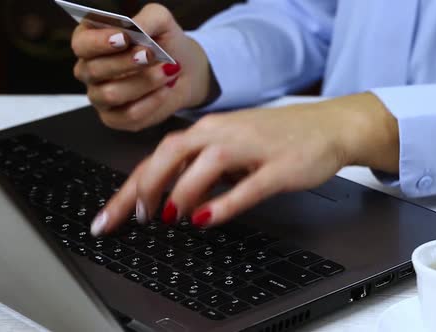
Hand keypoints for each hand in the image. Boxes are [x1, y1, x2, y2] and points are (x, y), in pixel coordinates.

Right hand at [71, 4, 210, 131]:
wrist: (184, 70)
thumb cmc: (164, 42)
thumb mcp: (159, 21)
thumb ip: (146, 19)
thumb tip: (135, 29)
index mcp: (91, 41)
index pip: (82, 44)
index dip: (100, 42)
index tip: (124, 37)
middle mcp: (89, 69)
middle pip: (95, 70)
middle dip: (126, 62)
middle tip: (151, 54)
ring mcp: (99, 96)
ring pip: (111, 94)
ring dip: (143, 82)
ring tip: (166, 71)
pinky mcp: (115, 118)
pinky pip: (128, 115)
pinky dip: (151, 102)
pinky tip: (165, 90)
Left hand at [90, 93, 398, 235]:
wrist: (327, 126)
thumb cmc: (276, 138)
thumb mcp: (231, 149)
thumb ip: (199, 169)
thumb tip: (166, 197)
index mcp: (209, 130)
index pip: (158, 157)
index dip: (130, 188)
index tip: (109, 217)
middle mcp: (224, 133)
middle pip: (171, 153)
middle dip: (145, 186)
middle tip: (135, 217)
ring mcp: (252, 148)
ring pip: (206, 164)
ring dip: (181, 192)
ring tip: (167, 216)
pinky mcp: (278, 167)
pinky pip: (248, 186)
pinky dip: (224, 203)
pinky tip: (207, 220)